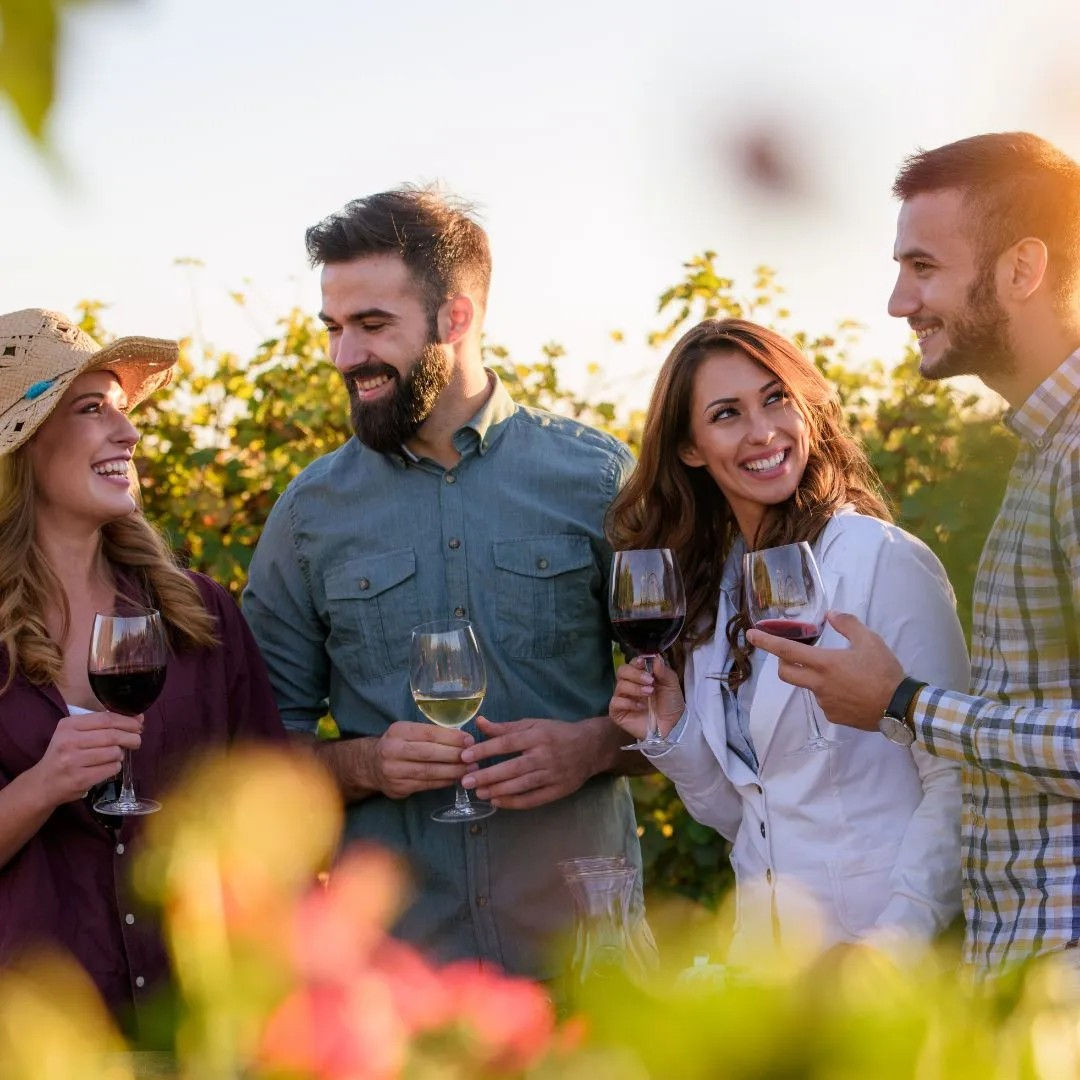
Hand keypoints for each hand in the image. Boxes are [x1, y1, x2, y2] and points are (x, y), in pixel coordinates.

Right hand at [34, 711, 142, 804]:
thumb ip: (100, 725)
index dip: (127, 721)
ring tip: (115, 756)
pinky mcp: (80, 779)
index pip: (106, 719)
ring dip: (120, 754)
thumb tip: (137, 719)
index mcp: (68, 726)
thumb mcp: (73, 734)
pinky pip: (111, 769)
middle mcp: (69, 742)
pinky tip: (108, 767)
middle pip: (112, 735)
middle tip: (137, 740)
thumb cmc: (63, 755)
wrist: (43, 784)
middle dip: (131, 737)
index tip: (139, 723)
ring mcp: (73, 762)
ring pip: (114, 753)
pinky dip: (115, 767)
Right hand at [369, 721, 474, 799]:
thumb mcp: (408, 732)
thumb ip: (431, 734)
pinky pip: (426, 784)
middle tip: (474, 757)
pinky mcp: (397, 788)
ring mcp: (393, 771)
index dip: (452, 737)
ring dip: (453, 771)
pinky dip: (443, 782)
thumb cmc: (398, 744)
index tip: (469, 740)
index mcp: (398, 731)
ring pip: (429, 771)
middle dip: (455, 755)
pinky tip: (455, 779)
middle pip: (429, 753)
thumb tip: (464, 740)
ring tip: (470, 770)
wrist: (370, 765)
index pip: (429, 733)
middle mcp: (392, 750)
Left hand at [459, 715, 605, 809]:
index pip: (507, 743)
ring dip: (498, 790)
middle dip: (488, 775)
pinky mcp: (559, 790)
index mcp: (537, 736)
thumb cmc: (557, 733)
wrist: (591, 747)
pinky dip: (515, 802)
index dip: (485, 750)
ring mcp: (553, 774)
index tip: (465, 757)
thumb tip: (479, 723)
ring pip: (522, 785)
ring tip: (479, 793)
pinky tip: (498, 802)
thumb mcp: (533, 725)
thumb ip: (505, 727)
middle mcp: (545, 755)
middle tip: (466, 781)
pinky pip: (534, 799)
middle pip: (513, 767)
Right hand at [608, 655, 684, 738]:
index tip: (642, 663)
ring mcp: (623, 698)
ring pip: (619, 686)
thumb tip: (655, 656)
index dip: (635, 662)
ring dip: (635, 688)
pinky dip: (628, 703)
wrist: (672, 726)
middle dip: (635, 674)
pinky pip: (615, 702)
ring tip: (649, 693)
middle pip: (621, 671)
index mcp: (641, 676)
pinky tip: (640, 707)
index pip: (632, 663)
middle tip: (650, 681)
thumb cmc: (671, 704)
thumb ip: (663, 670)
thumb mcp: (671, 685)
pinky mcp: (618, 712)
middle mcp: (630, 685)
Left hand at [747, 611, 904, 730]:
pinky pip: (824, 701)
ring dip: (814, 678)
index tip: (751, 634)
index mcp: (824, 663)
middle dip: (782, 662)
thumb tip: (831, 614)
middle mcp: (818, 684)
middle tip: (795, 655)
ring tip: (843, 675)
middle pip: (785, 673)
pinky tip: (850, 691)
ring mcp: (823, 702)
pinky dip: (830, 693)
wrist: (900, 708)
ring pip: (808, 686)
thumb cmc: (884, 671)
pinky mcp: (832, 716)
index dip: (766, 642)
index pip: (786, 650)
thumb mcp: (870, 640)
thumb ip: (848, 624)